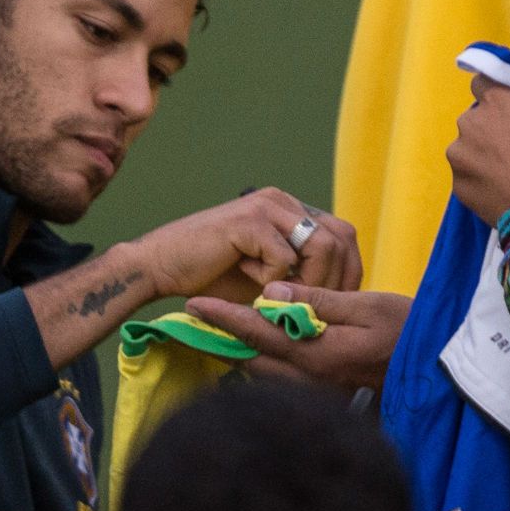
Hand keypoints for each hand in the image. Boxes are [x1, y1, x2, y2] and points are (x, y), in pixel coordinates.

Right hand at [131, 188, 361, 302]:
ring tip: (281, 297)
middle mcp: (283, 201)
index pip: (343, 236)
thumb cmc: (212, 279)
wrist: (161, 268)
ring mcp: (267, 206)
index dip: (348, 272)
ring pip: (321, 246)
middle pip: (340, 239)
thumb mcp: (270, 278)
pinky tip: (246, 279)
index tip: (335, 304)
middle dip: (335, 282)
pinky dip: (271, 281)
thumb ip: (303, 277)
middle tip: (312, 309)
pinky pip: (284, 258)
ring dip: (309, 283)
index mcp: (290, 210)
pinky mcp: (250, 220)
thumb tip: (343, 297)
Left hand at [185, 281, 409, 390]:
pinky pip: (284, 380)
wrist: (440, 369)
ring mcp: (320, 390)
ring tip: (221, 333)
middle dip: (224, 340)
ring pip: (266, 374)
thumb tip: (274, 291)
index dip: (225, 318)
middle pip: (253, 360)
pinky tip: (262, 350)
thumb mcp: (367, 307)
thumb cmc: (410, 329)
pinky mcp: (329, 393)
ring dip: (243, 353)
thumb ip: (318, 300)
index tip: (194, 306)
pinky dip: (266, 363)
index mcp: (318, 353)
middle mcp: (312, 377)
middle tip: (198, 320)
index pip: (260, 332)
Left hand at [447, 75, 509, 225]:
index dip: (497, 92)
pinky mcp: (457, 184)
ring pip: (468, 146)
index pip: (483, 80)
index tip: (509, 105)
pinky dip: (480, 178)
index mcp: (499, 101)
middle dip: (491, 126)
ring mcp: (459, 155)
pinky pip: (467, 173)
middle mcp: (471, 123)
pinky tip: (502, 188)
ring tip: (508, 171)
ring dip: (482, 153)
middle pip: (476, 116)